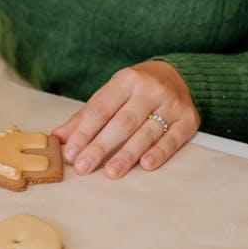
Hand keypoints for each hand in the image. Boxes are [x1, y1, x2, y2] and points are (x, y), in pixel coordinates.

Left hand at [52, 60, 198, 177]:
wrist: (178, 75)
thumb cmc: (137, 89)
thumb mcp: (112, 93)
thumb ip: (87, 115)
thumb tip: (59, 136)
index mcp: (126, 79)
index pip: (101, 108)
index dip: (84, 132)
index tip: (71, 153)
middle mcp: (149, 89)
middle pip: (122, 121)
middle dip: (100, 146)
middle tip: (84, 167)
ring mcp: (170, 103)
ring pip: (146, 132)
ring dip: (127, 154)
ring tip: (111, 172)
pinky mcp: (188, 119)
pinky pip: (173, 138)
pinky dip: (159, 152)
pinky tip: (146, 164)